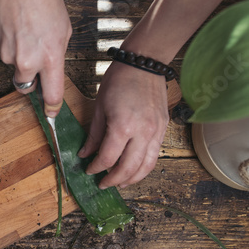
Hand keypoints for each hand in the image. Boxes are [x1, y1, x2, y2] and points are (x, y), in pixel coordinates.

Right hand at [0, 0, 71, 116]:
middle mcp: (27, 61)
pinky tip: (14, 28)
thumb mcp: (63, 29)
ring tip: (25, 32)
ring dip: (20, 57)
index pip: (51, 95)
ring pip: (14, 67)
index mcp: (50, 57)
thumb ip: (57, 54)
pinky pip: (4, 53)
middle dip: (31, 80)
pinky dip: (9, 45)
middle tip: (35, 61)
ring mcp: (8, 55)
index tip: (51, 114)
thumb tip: (50, 70)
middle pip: (26, 87)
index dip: (52, 108)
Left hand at [78, 62, 168, 188]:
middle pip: (128, 168)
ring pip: (146, 166)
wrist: (144, 64)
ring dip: (131, 179)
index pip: (107, 158)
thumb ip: (93, 135)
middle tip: (102, 184)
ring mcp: (156, 132)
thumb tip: (85, 154)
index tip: (88, 170)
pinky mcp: (163, 130)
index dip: (95, 168)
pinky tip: (134, 170)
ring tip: (119, 183)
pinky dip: (144, 167)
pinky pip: (154, 156)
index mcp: (122, 127)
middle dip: (113, 180)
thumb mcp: (99, 107)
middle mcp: (142, 133)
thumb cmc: (118, 81)